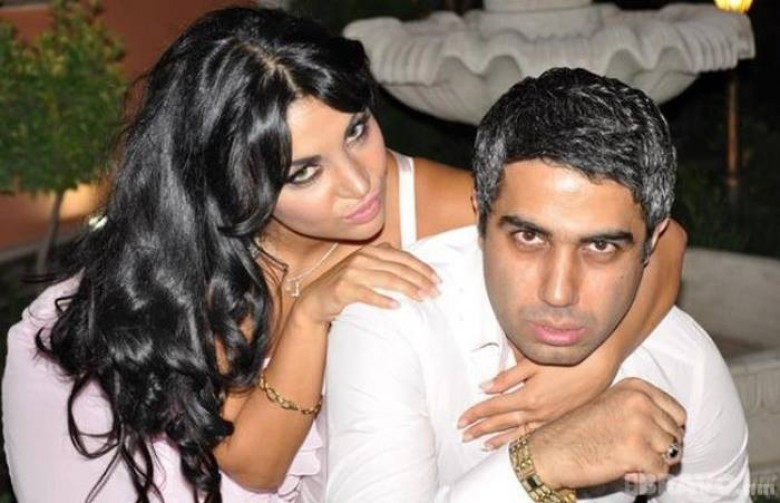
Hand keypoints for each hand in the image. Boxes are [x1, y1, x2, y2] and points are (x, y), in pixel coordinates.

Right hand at [293, 243, 439, 324]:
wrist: (316, 300)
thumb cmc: (345, 287)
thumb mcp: (364, 269)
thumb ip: (383, 262)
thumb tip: (404, 257)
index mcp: (371, 252)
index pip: (403, 258)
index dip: (422, 268)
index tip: (437, 280)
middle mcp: (362, 258)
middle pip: (399, 268)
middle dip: (420, 280)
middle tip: (435, 293)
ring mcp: (352, 272)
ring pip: (388, 279)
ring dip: (408, 289)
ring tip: (422, 298)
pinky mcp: (343, 288)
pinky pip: (367, 294)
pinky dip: (383, 300)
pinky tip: (396, 307)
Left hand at [458, 349, 618, 448]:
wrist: (598, 367)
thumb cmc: (565, 360)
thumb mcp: (533, 363)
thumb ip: (507, 377)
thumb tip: (485, 387)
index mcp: (528, 396)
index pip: (494, 407)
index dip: (476, 413)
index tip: (461, 420)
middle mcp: (537, 412)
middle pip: (502, 423)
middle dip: (481, 429)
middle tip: (463, 435)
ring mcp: (549, 419)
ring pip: (518, 434)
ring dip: (498, 440)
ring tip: (482, 445)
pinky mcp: (560, 421)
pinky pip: (535, 436)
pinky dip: (520, 441)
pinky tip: (513, 445)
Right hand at [527, 377, 686, 490]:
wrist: (552, 450)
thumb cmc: (579, 431)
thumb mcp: (611, 404)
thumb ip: (641, 408)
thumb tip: (676, 429)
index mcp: (634, 388)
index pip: (678, 412)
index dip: (668, 431)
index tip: (651, 438)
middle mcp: (639, 402)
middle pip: (677, 434)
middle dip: (661, 449)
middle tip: (638, 454)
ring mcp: (638, 425)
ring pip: (672, 452)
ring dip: (655, 463)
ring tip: (632, 462)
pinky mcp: (636, 450)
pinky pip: (661, 471)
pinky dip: (648, 476)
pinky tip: (628, 470)